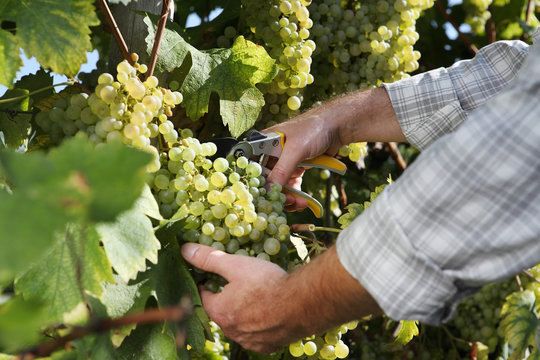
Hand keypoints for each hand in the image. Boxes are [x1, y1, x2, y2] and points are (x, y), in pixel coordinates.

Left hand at [181, 243, 300, 352]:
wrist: (302, 304)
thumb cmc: (267, 283)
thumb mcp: (236, 265)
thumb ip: (210, 258)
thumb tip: (186, 250)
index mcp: (220, 312)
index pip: (204, 298)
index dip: (208, 286)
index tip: (213, 278)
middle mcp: (232, 331)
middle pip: (222, 313)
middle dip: (226, 300)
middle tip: (237, 286)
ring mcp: (250, 341)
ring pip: (240, 326)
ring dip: (242, 314)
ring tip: (255, 297)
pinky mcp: (268, 346)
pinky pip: (257, 337)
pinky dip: (259, 326)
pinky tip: (268, 313)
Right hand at [261, 87, 402, 212]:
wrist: (338, 127)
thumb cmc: (314, 130)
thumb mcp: (296, 150)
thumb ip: (282, 170)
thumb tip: (269, 190)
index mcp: (264, 143)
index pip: (253, 167)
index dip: (257, 184)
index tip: (265, 198)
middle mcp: (271, 153)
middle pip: (266, 180)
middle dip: (277, 194)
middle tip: (288, 202)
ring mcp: (284, 161)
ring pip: (279, 185)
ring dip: (288, 197)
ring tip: (300, 203)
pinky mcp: (296, 167)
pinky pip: (291, 185)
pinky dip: (296, 194)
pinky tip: (303, 200)